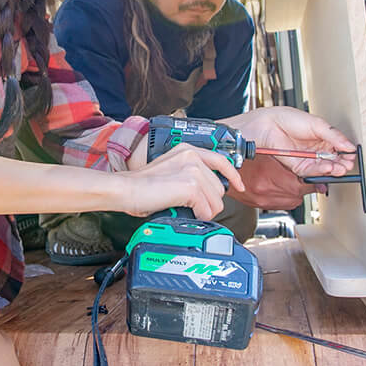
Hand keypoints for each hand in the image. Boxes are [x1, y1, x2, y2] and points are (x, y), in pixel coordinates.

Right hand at [118, 143, 245, 219]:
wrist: (127, 189)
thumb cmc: (142, 186)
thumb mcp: (171, 171)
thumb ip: (190, 175)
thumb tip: (205, 194)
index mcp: (188, 150)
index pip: (221, 160)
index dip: (233, 175)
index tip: (238, 185)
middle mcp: (193, 156)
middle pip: (220, 188)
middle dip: (208, 202)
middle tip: (189, 205)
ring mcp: (193, 170)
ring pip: (216, 202)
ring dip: (202, 210)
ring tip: (183, 206)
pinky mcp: (191, 185)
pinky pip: (207, 209)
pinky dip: (196, 215)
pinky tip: (182, 209)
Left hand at [223, 107, 356, 176]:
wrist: (268, 125)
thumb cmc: (287, 119)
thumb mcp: (316, 124)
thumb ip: (333, 135)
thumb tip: (349, 145)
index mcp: (323, 137)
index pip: (340, 148)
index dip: (347, 153)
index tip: (352, 155)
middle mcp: (317, 149)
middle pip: (334, 160)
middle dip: (342, 163)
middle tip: (347, 164)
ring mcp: (308, 158)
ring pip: (325, 168)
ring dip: (334, 169)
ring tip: (340, 168)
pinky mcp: (299, 166)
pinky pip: (312, 171)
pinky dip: (321, 171)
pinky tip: (328, 168)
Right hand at [228, 154, 318, 209]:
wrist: (226, 171)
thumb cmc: (245, 160)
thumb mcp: (269, 156)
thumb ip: (290, 162)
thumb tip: (308, 171)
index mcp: (272, 176)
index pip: (304, 183)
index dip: (313, 180)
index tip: (316, 177)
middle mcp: (269, 191)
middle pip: (300, 194)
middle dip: (304, 186)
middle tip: (301, 178)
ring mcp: (265, 200)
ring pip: (294, 201)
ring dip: (296, 193)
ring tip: (289, 182)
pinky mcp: (262, 205)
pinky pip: (283, 205)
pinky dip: (285, 198)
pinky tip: (280, 189)